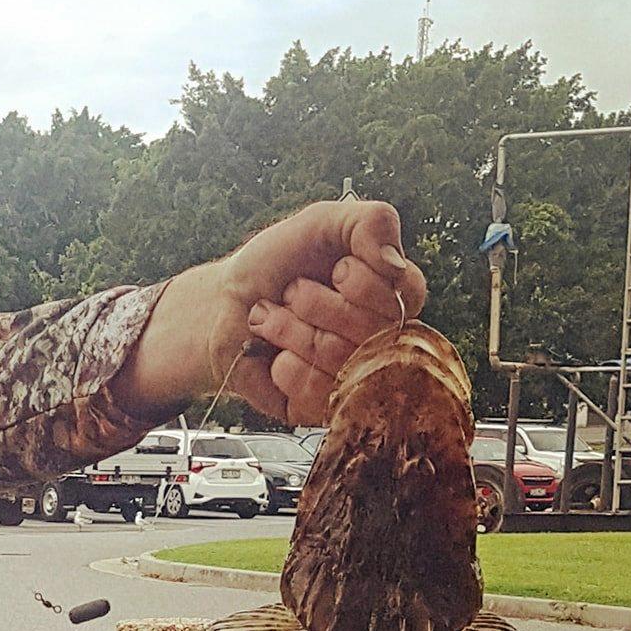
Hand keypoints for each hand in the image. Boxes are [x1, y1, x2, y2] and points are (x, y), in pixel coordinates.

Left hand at [209, 199, 427, 425]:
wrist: (222, 301)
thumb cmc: (277, 263)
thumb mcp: (323, 223)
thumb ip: (370, 222)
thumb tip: (395, 264)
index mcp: (392, 297)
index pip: (408, 296)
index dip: (363, 283)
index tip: (335, 269)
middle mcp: (380, 340)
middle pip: (372, 331)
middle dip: (316, 302)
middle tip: (292, 292)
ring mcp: (352, 378)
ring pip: (339, 361)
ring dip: (290, 329)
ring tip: (273, 317)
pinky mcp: (321, 408)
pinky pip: (314, 391)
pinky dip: (282, 364)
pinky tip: (273, 354)